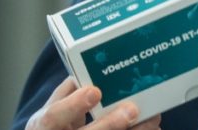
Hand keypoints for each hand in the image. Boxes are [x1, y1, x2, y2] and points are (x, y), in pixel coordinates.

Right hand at [25, 77, 161, 129]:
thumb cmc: (54, 125)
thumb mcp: (53, 107)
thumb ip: (67, 91)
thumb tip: (86, 72)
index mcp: (44, 125)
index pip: (53, 117)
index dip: (73, 105)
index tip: (95, 91)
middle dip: (109, 124)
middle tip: (132, 110)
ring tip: (152, 120)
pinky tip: (153, 128)